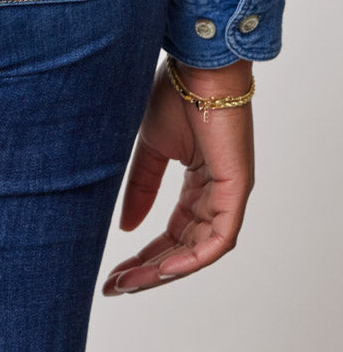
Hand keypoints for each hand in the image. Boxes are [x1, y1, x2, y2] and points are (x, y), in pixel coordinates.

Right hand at [103, 56, 254, 295]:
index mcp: (197, 183)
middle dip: (150, 269)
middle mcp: (215, 194)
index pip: (172, 231)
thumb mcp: (150, 148)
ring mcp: (228, 194)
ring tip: (133, 280)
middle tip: (118, 284)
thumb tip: (127, 227)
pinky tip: (165, 267)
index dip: (144, 253)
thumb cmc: (175, 94)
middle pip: (184, 247)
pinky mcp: (236, 190)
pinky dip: (193, 256)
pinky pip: (219, 238)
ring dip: (166, 269)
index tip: (115, 271)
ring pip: (200, 249)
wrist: (194, 67)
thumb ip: (141, 187)